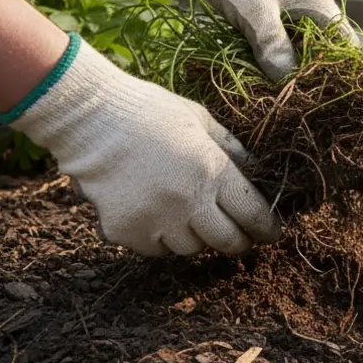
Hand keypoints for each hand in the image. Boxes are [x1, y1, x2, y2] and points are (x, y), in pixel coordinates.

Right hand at [8, 36, 280, 255]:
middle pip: (227, 242)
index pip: (253, 215)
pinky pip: (156, 250)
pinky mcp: (126, 232)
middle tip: (239, 237)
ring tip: (188, 216)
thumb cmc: (151, 112)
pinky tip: (156, 216)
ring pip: (191, 248)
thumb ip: (233, 151)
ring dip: (197, 238)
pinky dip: (161, 240)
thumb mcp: (203, 121)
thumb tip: (259, 173)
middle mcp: (188, 202)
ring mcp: (155, 220)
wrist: (90, 118)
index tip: (271, 233)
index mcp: (213, 171)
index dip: (267, 228)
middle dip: (238, 242)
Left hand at [168, 0, 355, 80]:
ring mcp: (294, 8)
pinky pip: (285, 39)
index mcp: (319, 5)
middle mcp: (313, 7)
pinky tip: (264, 70)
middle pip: (326, 49)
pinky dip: (279, 55)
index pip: (346, 45)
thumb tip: (289, 82)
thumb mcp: (255, 11)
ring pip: (304, 46)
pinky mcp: (275, 11)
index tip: (324, 94)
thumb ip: (274, 45)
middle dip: (314, 73)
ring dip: (294, 66)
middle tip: (299, 99)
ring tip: (281, 91)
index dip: (340, 70)